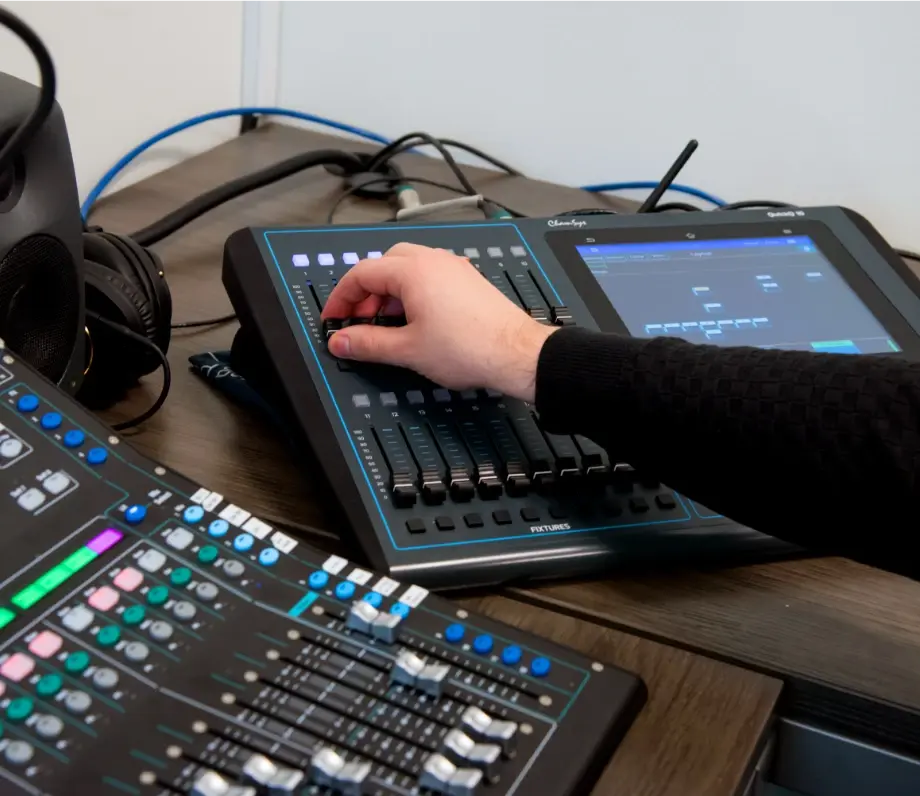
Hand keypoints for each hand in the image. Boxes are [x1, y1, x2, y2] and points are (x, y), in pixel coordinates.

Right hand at [321, 243, 555, 401]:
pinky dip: (413, 292)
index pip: (361, 273)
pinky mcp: (469, 281)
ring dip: (390, 292)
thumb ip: (367, 343)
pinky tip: (416, 320)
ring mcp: (454, 268)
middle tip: (361, 321)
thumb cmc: (471, 348)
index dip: (341, 298)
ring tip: (387, 324)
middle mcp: (434, 261)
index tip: (335, 319)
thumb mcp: (407, 350)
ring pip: (408, 268)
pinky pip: (431, 276)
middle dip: (366, 292)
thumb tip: (341, 341)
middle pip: (384, 264)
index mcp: (413, 271)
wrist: (516, 354)